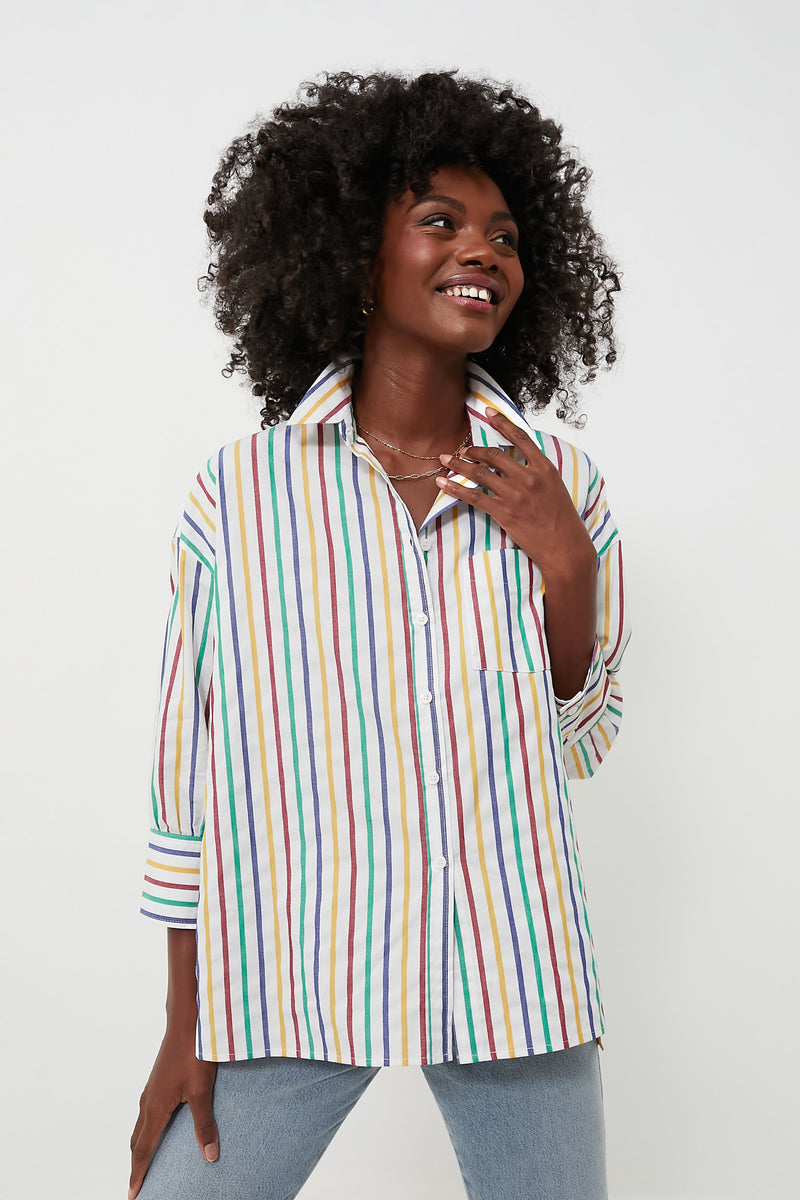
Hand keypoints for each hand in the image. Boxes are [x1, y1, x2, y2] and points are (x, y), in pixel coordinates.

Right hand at [128, 1030, 218, 1198]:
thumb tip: (210, 1155)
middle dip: (136, 1165)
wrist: (186, 1022)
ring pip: (140, 1127)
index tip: (133, 1195)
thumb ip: (204, 1124)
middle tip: (137, 1184)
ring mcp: (150, 1090)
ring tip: (145, 1163)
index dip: (138, 1174)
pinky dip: (146, 1131)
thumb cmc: (193, 1054)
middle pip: (137, 1142)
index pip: (143, 1150)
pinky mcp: (157, 1082)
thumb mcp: (201, 1091)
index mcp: (154, 1109)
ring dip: (140, 1147)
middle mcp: (147, 1102)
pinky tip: (158, 1129)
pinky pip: (145, 1114)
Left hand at [436, 408, 594, 581]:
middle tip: (463, 450)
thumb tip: (516, 464)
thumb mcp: (556, 487)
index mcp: (544, 468)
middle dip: (474, 450)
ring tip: (446, 460)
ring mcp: (515, 495)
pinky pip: (474, 496)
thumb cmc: (563, 520)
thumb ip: (537, 472)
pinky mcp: (504, 512)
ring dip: (459, 464)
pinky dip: (455, 488)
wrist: (566, 548)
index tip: (488, 413)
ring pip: (479, 473)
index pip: (520, 437)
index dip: (502, 423)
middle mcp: (529, 477)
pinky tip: (442, 484)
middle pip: (494, 454)